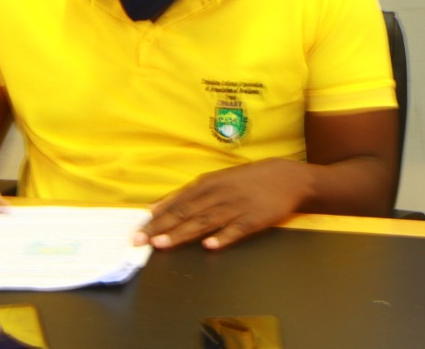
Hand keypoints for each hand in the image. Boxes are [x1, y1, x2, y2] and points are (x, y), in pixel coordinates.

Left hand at [135, 159, 311, 250]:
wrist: (287, 178)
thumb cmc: (249, 180)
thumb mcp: (219, 180)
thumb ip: (190, 194)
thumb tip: (157, 207)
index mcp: (209, 183)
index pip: (178, 201)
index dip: (157, 217)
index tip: (137, 230)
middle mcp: (220, 194)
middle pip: (186, 212)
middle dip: (161, 227)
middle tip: (140, 240)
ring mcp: (237, 207)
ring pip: (205, 221)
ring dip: (183, 233)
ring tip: (163, 243)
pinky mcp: (254, 219)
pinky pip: (236, 229)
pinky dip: (223, 237)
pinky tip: (210, 246)